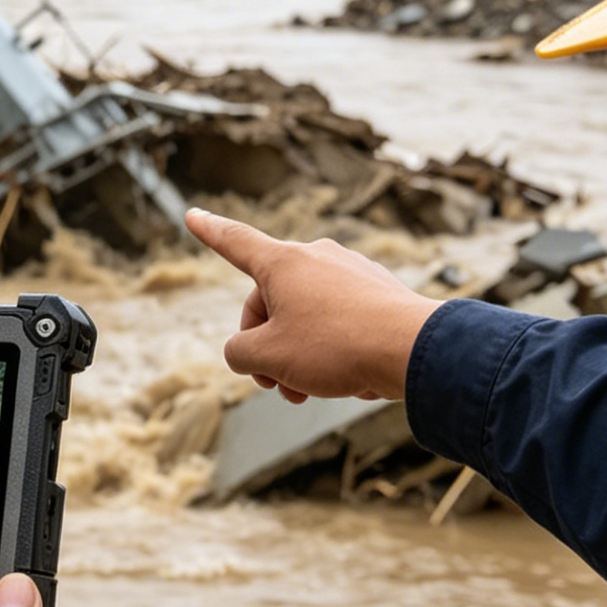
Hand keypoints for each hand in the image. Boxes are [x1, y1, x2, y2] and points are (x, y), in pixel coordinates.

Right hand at [188, 207, 438, 401]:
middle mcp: (317, 258)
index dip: (209, 231)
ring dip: (296, 355)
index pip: (235, 242)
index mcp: (283, 264)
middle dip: (265, 346)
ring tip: (306, 392)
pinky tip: (345, 377)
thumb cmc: (337, 347)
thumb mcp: (268, 357)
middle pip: (270, 303)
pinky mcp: (377, 292)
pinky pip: (338, 320)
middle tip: (274, 384)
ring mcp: (351, 272)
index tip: (192, 214)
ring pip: (305, 316)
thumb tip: (247, 351)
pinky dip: (330, 348)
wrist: (414, 350)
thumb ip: (240, 352)